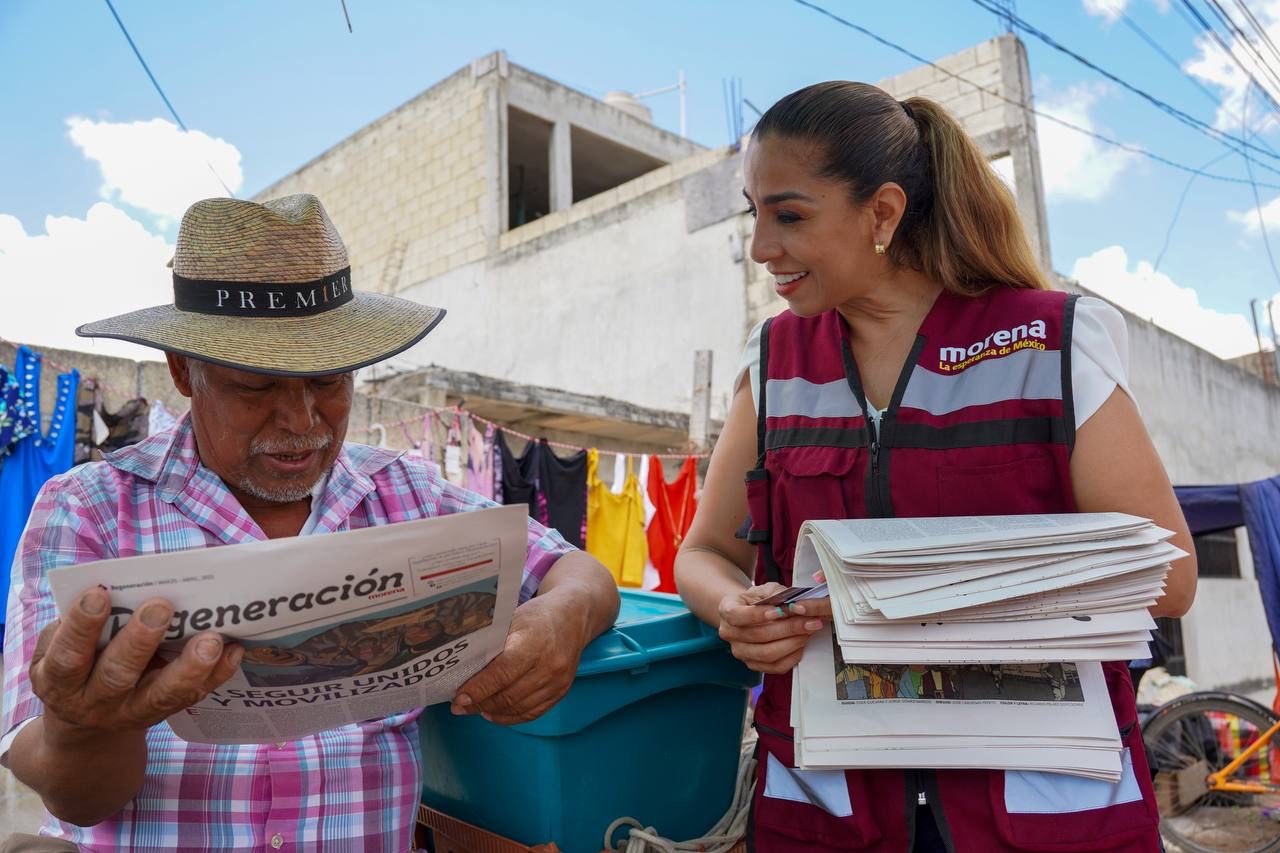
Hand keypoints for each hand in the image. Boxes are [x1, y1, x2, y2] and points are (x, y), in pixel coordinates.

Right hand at [30, 587, 242, 745]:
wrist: (85, 723)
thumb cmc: (77, 663)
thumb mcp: (60, 647)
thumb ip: (80, 623)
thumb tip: (121, 583)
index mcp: (60, 681)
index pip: (68, 656)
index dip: (81, 627)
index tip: (99, 594)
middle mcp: (94, 702)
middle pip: (117, 675)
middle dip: (139, 640)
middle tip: (160, 606)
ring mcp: (132, 712)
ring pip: (162, 694)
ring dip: (189, 665)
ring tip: (211, 639)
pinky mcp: (163, 714)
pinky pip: (193, 696)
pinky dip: (216, 673)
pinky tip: (233, 650)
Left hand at [450, 594, 584, 724]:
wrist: (574, 618)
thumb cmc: (537, 616)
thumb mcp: (512, 619)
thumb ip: (491, 644)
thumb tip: (462, 668)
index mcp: (534, 643)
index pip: (502, 673)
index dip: (478, 689)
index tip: (458, 698)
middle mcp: (549, 665)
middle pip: (509, 695)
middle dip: (479, 704)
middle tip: (459, 707)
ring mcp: (558, 682)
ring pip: (518, 708)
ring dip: (492, 711)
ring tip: (473, 709)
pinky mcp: (562, 692)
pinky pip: (532, 713)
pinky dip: (510, 717)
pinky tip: (494, 713)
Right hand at [717, 583, 828, 674]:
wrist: (750, 613)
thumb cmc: (757, 600)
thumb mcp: (764, 589)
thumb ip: (777, 594)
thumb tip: (794, 605)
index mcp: (727, 610)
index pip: (737, 616)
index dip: (758, 615)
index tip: (780, 611)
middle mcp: (729, 634)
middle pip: (758, 636)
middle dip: (788, 628)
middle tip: (809, 621)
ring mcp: (740, 652)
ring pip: (768, 654)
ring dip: (793, 642)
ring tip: (809, 630)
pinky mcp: (754, 665)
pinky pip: (776, 666)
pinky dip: (793, 656)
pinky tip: (802, 643)